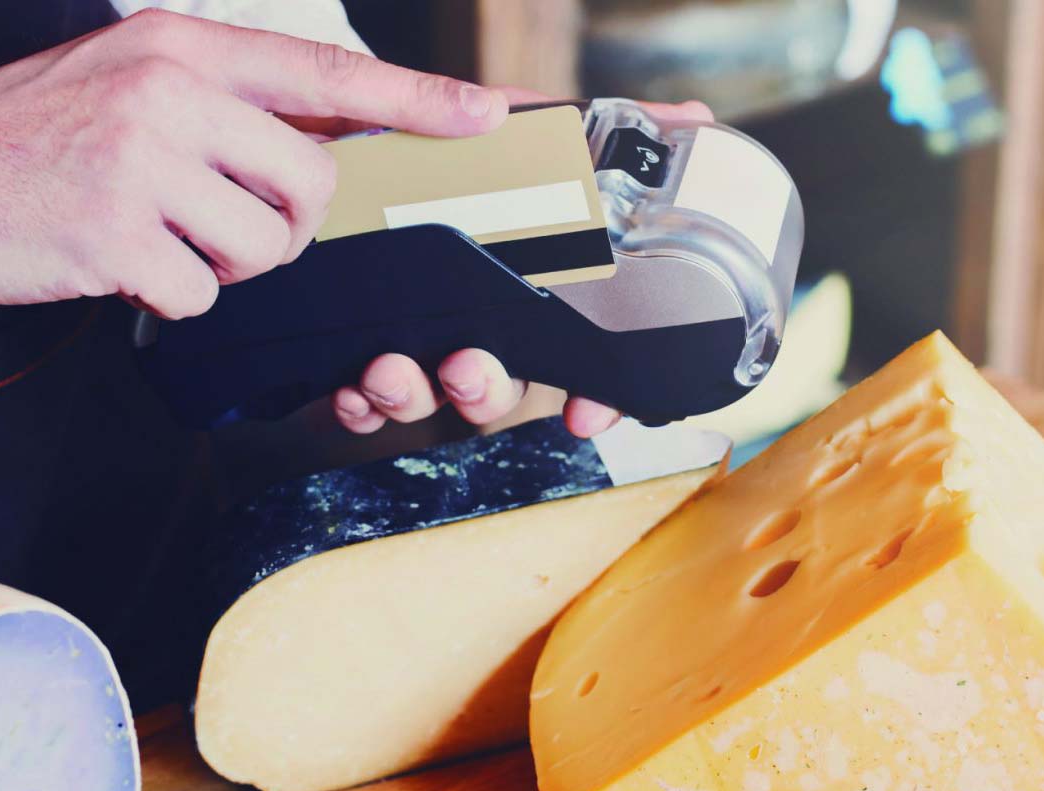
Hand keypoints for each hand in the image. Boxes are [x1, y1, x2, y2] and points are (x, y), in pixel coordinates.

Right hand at [0, 9, 507, 317]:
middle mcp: (169, 90)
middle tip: (218, 220)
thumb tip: (320, 151)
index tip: (484, 113)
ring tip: (161, 235)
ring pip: (265, 247)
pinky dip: (175, 295)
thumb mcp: (135, 85)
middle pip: (310, 184)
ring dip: (227, 263)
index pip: (326, 72)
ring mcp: (140, 159)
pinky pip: (204, 293)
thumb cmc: (47, 140)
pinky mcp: (117, 232)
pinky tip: (125, 263)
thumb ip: (230, 109)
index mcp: (183, 48)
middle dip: (284, 224)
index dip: (418, 95)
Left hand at [332, 92, 714, 438]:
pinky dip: (356, 404)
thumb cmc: (458, 151)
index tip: (585, 414)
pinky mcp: (361, 347)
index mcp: (528, 304)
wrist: (366, 137)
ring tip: (388, 370)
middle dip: (483, 390)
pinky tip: (348, 389)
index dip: (592, 399)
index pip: (577, 367)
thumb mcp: (531, 131)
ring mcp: (420, 347)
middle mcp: (480, 335)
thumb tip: (695, 123)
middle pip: (496, 391)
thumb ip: (604, 138)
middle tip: (468, 366)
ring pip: (425, 399)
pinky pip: (363, 399)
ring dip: (409, 396)